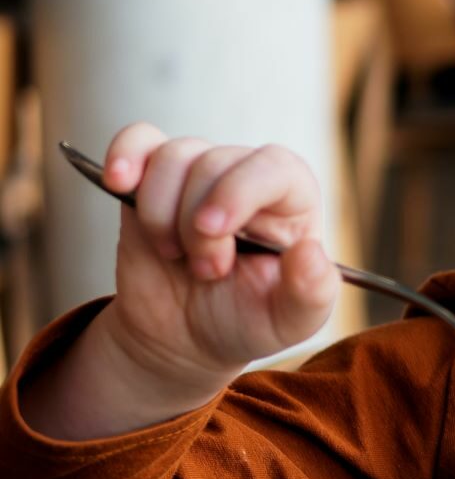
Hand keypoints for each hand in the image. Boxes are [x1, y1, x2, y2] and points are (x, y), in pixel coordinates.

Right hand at [98, 122, 338, 391]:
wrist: (188, 338)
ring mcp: (199, 175)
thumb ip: (312, 291)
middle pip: (215, 163)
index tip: (211, 230)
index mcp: (293, 200)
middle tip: (205, 271)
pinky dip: (125, 154)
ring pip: (174, 156)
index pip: (275, 166)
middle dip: (196, 225)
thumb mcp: (291, 321)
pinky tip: (118, 182)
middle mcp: (249, 177)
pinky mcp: (153, 181)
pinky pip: (139, 140)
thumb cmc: (247, 321)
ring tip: (174, 254)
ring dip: (161, 212)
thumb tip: (310, 250)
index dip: (238, 191)